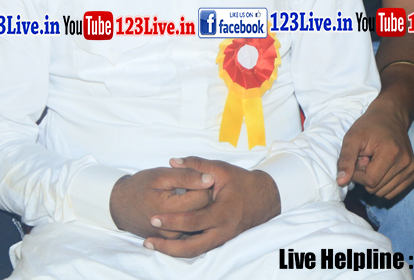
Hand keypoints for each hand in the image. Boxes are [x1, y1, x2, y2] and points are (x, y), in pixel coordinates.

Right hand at [109, 166, 213, 239]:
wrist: (120, 207)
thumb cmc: (139, 187)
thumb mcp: (160, 175)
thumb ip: (186, 176)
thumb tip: (209, 179)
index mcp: (170, 209)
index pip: (203, 197)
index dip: (202, 184)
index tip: (193, 178)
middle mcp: (173, 229)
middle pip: (203, 211)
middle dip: (201, 196)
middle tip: (188, 187)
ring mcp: (172, 238)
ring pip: (199, 222)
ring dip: (197, 208)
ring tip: (183, 197)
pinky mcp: (172, 242)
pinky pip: (191, 229)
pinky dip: (191, 218)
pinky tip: (182, 209)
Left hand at [142, 157, 280, 257]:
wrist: (265, 198)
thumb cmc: (242, 182)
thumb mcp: (221, 169)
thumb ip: (196, 165)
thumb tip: (173, 161)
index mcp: (223, 213)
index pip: (193, 221)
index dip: (172, 221)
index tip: (154, 218)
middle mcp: (222, 231)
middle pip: (192, 247)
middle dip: (168, 247)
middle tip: (148, 241)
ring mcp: (222, 239)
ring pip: (195, 252)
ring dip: (173, 251)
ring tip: (153, 245)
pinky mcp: (220, 241)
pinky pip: (199, 249)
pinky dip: (183, 248)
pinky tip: (167, 244)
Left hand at [336, 106, 413, 198]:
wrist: (390, 117)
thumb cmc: (369, 126)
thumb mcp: (352, 138)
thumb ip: (345, 159)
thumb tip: (340, 182)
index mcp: (391, 153)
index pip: (370, 181)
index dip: (357, 175)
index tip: (357, 160)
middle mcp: (405, 163)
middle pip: (377, 188)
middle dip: (366, 177)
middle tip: (366, 159)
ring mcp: (411, 169)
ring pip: (384, 193)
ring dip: (374, 181)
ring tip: (374, 162)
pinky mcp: (413, 174)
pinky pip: (393, 192)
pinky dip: (384, 184)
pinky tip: (382, 168)